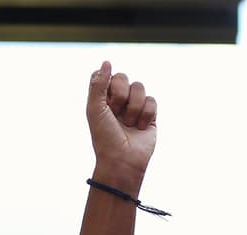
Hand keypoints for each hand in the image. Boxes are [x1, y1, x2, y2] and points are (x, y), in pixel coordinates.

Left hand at [85, 61, 157, 184]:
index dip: (107, 84)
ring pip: (139, 87)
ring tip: (128, 124)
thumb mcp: (95, 109)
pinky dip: (145, 114)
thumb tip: (106, 61)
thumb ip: (98, 84)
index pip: (105, 75)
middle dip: (119, 95)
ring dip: (133, 107)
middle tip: (115, 113)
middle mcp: (117, 101)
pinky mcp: (150, 115)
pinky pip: (152, 100)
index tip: (104, 100)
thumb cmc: (104, 137)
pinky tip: (140, 127)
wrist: (122, 160)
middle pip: (122, 77)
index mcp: (101, 99)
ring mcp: (134, 107)